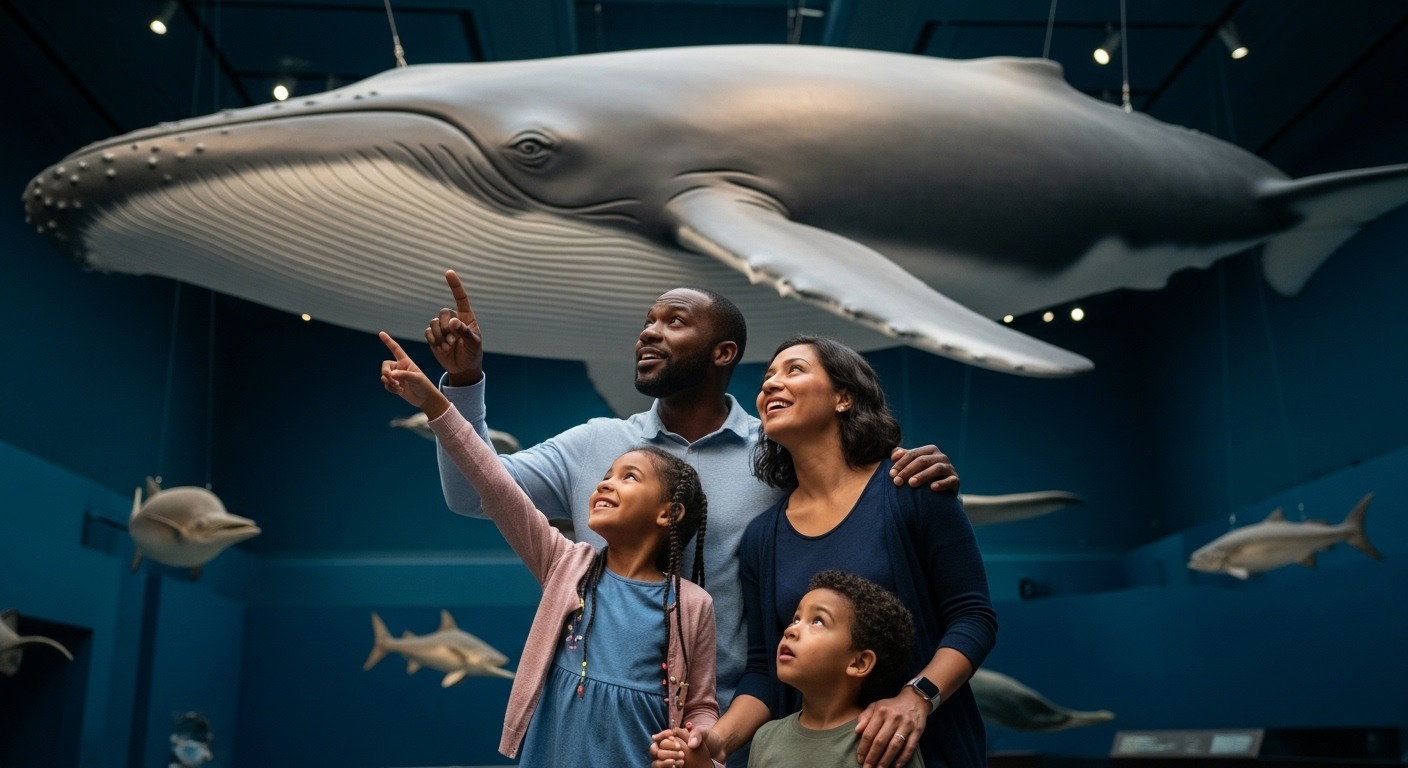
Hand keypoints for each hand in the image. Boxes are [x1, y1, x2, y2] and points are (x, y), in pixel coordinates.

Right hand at [380, 332, 449, 418]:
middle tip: (391, 379)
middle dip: (385, 372)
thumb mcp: (417, 378)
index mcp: (406, 361)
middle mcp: (400, 368)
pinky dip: (390, 388)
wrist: (426, 399)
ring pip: (384, 376)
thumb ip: (404, 375)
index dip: (388, 341)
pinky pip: (386, 385)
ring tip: (398, 387)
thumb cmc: (424, 385)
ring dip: (388, 382)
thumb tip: (391, 374)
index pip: (395, 349)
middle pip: (385, 365)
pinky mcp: (395, 386)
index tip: (381, 333)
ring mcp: (397, 377)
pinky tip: (399, 392)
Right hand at [425, 269, 484, 386]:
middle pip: (443, 313)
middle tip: (453, 340)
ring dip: (440, 336)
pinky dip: (434, 340)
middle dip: (446, 327)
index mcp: (466, 317)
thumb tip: (453, 321)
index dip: (455, 285)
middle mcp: (453, 320)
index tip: (448, 272)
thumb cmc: (472, 353)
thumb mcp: (473, 343)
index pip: (460, 298)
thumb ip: (464, 332)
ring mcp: (442, 328)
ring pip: (434, 323)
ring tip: (449, 345)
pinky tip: (441, 348)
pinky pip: (428, 332)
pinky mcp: (434, 337)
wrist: (463, 368)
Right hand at [650, 725, 720, 767]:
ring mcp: (670, 759)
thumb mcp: (705, 733)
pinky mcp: (673, 767)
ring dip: (665, 761)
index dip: (663, 736)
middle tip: (681, 752)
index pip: (662, 736)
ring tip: (682, 761)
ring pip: (656, 761)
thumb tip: (690, 744)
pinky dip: (667, 767)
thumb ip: (697, 734)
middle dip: (666, 750)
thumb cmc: (710, 740)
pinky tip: (677, 767)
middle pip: (655, 748)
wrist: (718, 752)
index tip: (671, 737)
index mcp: (675, 736)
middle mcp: (670, 748)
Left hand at [855, 690, 927, 767]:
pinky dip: (903, 758)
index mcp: (881, 711)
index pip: (869, 733)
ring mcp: (906, 725)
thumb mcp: (876, 706)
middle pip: (881, 741)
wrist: (915, 699)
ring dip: (886, 760)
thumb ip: (865, 717)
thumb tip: (857, 730)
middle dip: (872, 757)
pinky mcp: (917, 731)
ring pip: (894, 746)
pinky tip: (896, 766)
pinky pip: (909, 747)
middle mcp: (893, 718)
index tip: (859, 759)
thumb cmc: (891, 706)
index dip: (863, 748)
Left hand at [890, 445, 958, 491]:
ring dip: (923, 476)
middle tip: (897, 481)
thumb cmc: (923, 474)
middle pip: (922, 460)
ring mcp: (949, 468)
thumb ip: (902, 457)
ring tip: (911, 484)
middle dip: (908, 471)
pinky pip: (950, 480)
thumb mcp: (912, 464)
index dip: (900, 463)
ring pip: (936, 468)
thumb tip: (893, 456)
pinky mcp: (955, 480)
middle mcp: (941, 457)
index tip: (891, 474)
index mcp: (930, 450)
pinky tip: (932, 488)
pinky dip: (942, 484)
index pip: (912, 454)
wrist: (942, 489)